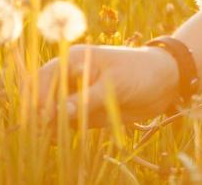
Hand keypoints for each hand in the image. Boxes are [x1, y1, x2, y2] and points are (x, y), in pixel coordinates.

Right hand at [35, 44, 179, 128]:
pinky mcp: (81, 111)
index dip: (39, 101)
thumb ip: (86, 100)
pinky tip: (60, 140)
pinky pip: (62, 124)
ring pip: (48, 113)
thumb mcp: (115, 85)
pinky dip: (58, 133)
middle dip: (38, 116)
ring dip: (47, 127)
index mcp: (73, 60)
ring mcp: (74, 95)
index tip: (45, 120)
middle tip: (46, 134)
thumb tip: (57, 113)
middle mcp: (68, 77)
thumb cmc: (141, 73)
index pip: (42, 80)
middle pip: (39, 98)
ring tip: (55, 139)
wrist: (164, 82)